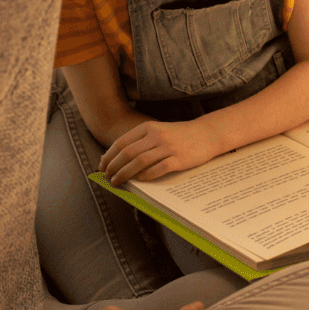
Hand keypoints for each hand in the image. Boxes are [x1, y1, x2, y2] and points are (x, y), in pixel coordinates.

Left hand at [101, 119, 221, 183]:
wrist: (207, 134)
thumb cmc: (180, 136)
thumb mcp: (159, 132)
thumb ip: (141, 142)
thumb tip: (118, 158)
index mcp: (148, 128)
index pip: (122, 143)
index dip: (109, 156)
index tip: (101, 167)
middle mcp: (156, 136)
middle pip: (128, 153)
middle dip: (113, 167)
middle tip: (107, 177)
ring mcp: (168, 147)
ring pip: (139, 162)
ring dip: (125, 174)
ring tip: (117, 182)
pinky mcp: (179, 159)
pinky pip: (158, 169)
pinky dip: (146, 176)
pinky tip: (139, 181)